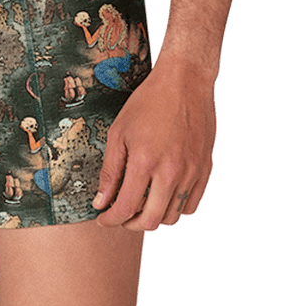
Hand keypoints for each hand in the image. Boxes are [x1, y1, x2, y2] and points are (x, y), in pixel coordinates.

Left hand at [92, 56, 216, 231]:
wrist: (185, 81)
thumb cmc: (148, 102)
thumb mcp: (119, 131)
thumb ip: (110, 170)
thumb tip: (101, 202)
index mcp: (145, 161)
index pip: (125, 208)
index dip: (110, 219)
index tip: (103, 218)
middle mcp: (170, 172)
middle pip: (150, 221)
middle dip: (130, 224)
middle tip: (121, 216)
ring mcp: (191, 172)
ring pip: (172, 216)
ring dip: (153, 217)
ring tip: (141, 203)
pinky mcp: (205, 169)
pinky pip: (191, 205)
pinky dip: (175, 208)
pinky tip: (163, 196)